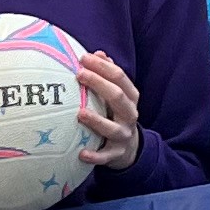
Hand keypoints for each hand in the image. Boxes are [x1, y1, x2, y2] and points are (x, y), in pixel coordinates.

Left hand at [73, 51, 141, 170]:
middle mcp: (130, 115)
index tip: (83, 58)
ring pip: (113, 128)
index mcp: (130, 98)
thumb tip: (99, 53)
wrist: (129, 149)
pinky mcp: (116, 154)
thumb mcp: (117, 95)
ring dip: (96, 120)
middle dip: (99, 84)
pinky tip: (81, 153)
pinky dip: (94, 156)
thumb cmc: (115, 115)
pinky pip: (105, 156)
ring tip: (79, 113)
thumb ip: (109, 76)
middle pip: (117, 97)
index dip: (102, 67)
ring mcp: (124, 135)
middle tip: (79, 74)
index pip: (120, 77)